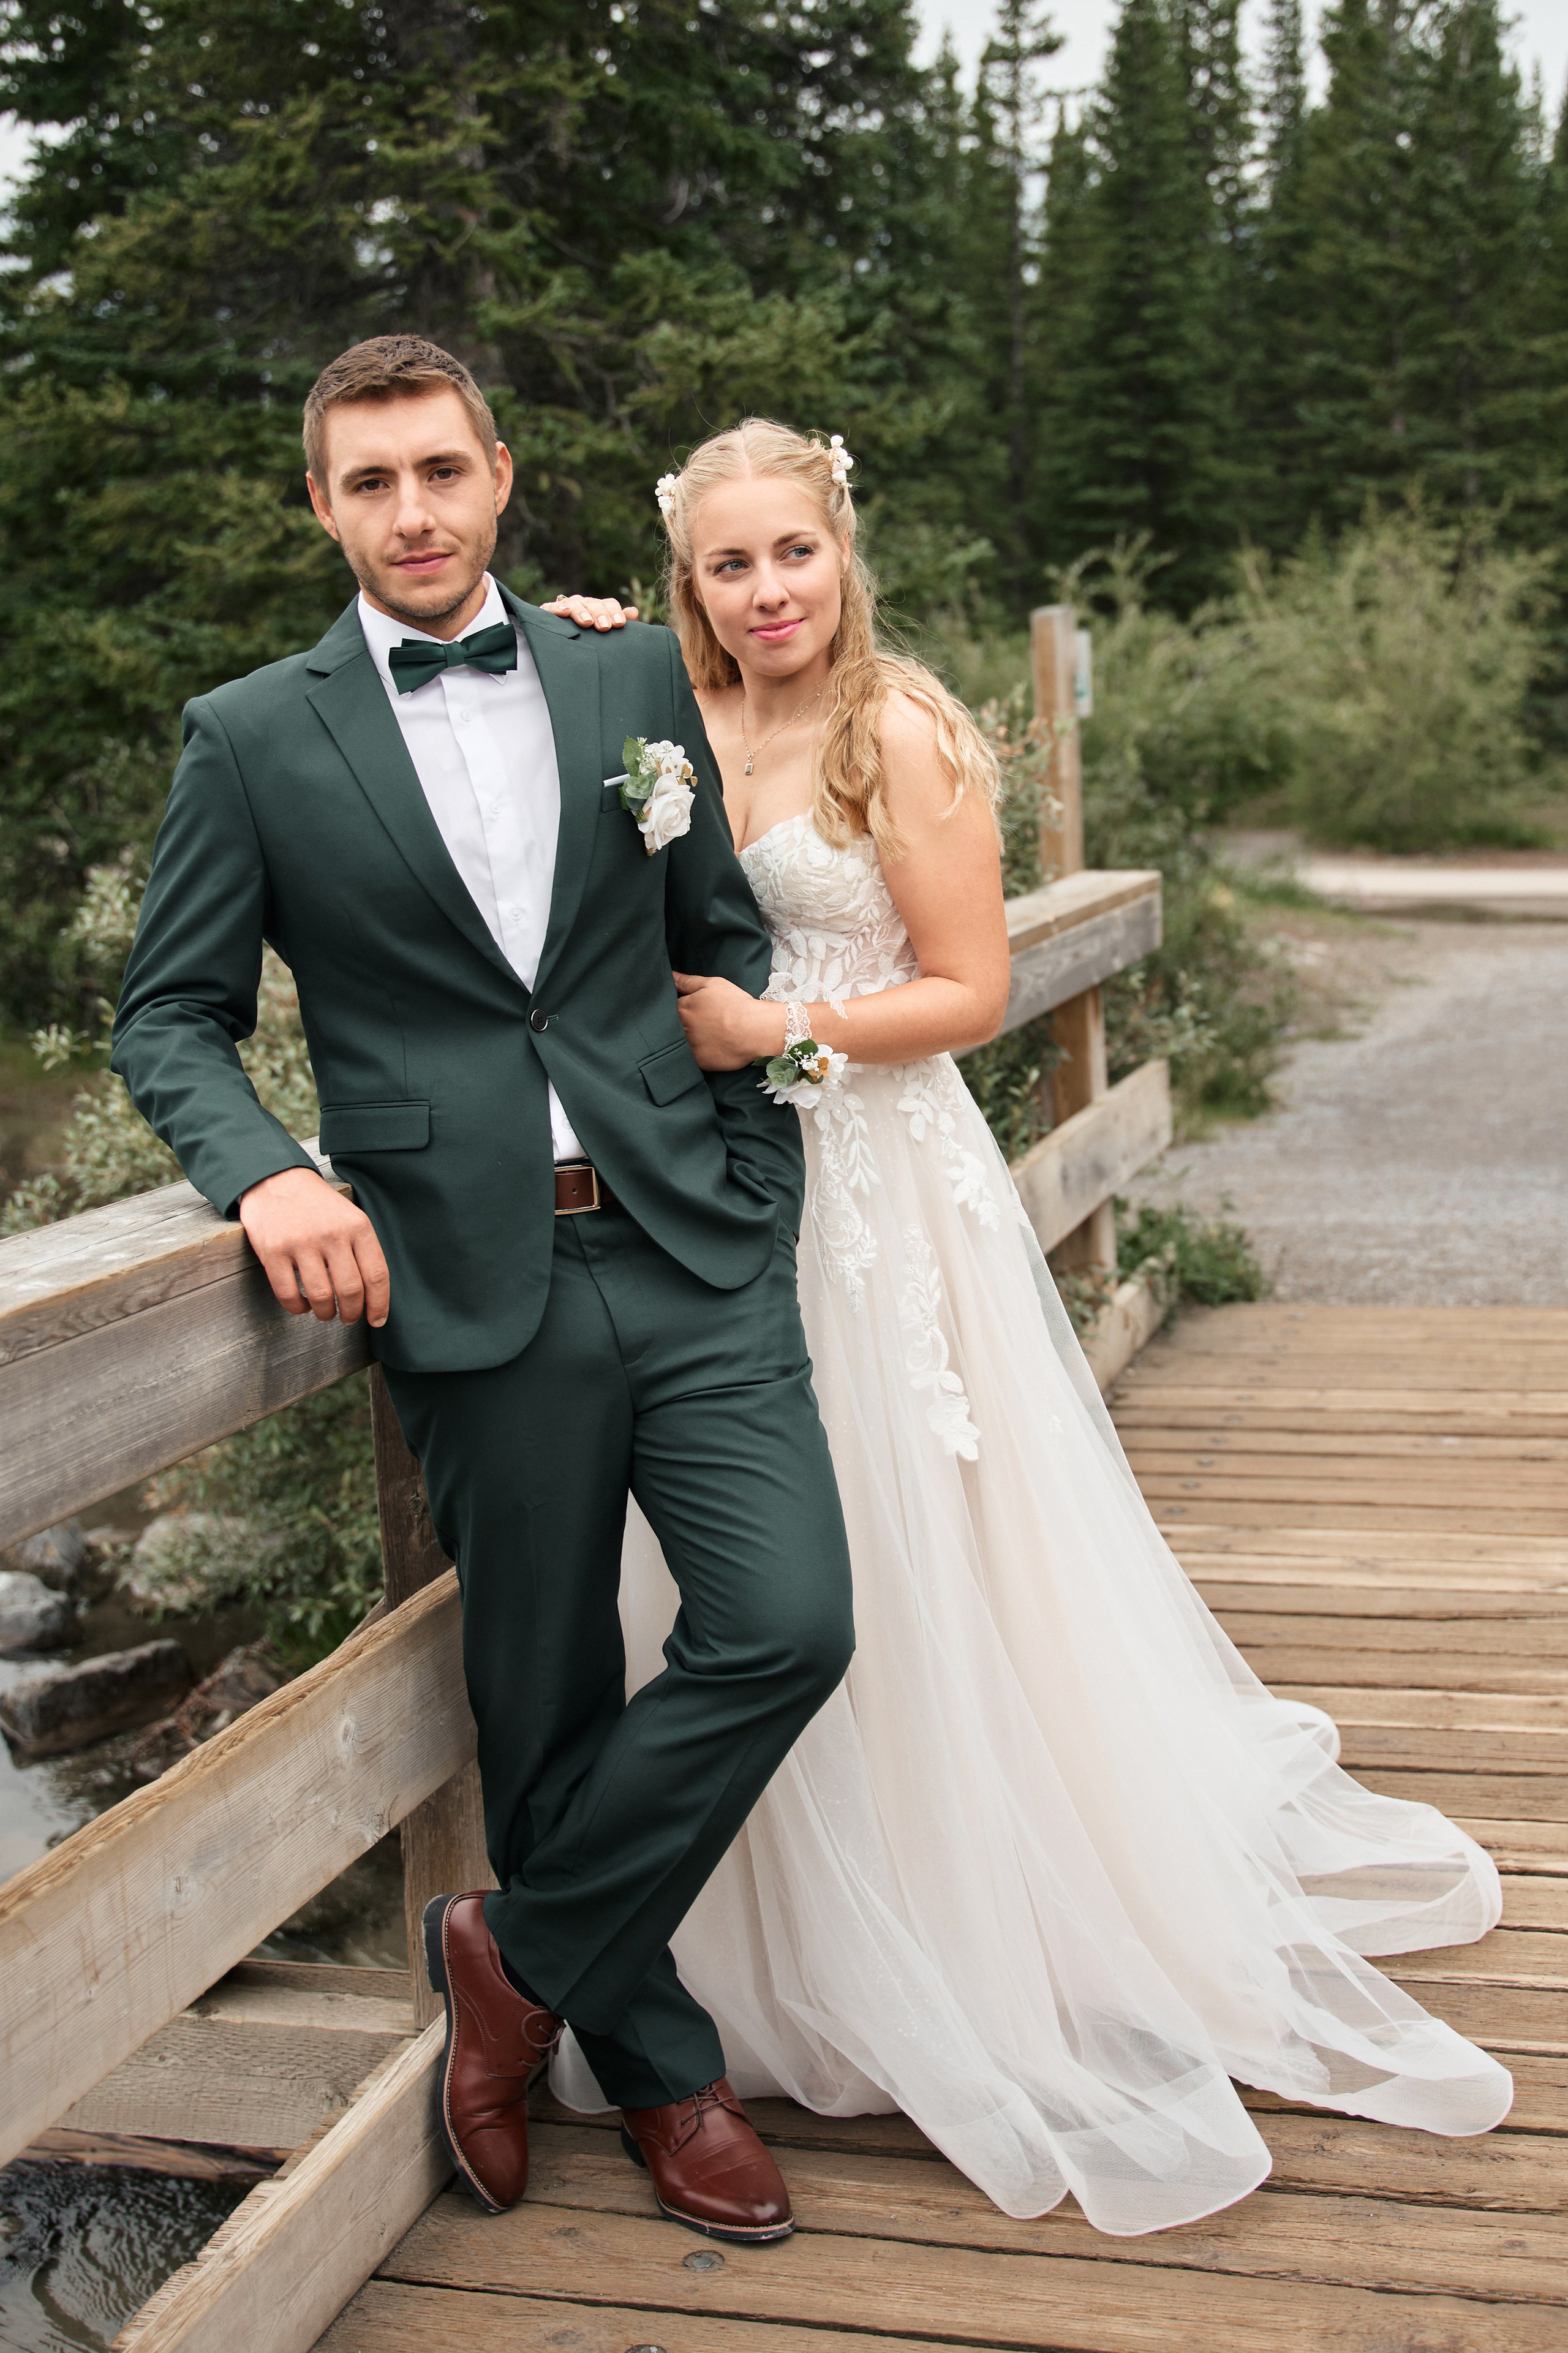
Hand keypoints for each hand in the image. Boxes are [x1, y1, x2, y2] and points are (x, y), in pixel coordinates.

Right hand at [238, 1167, 390, 1326]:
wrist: (276, 1179)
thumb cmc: (316, 1204)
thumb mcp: (350, 1217)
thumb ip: (362, 1249)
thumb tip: (374, 1293)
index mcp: (357, 1226)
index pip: (376, 1275)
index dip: (379, 1304)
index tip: (377, 1319)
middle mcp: (332, 1234)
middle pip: (351, 1290)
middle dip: (352, 1313)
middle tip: (348, 1318)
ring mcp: (301, 1243)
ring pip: (321, 1296)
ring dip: (325, 1313)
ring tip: (325, 1312)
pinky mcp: (273, 1251)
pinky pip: (288, 1294)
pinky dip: (297, 1308)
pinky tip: (302, 1305)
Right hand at [541, 593, 637, 630]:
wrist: (556, 642)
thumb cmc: (585, 637)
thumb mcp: (602, 631)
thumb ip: (618, 622)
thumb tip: (633, 612)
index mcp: (598, 609)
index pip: (609, 604)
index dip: (615, 612)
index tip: (619, 624)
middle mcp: (583, 605)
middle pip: (594, 603)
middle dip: (600, 614)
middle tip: (605, 627)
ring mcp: (566, 606)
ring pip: (576, 604)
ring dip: (582, 612)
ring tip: (587, 623)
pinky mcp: (548, 612)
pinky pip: (552, 607)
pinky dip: (559, 608)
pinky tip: (563, 613)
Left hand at [673, 973, 782, 1069]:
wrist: (755, 1030)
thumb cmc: (735, 1005)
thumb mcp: (712, 985)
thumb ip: (687, 981)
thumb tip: (670, 976)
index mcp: (682, 1008)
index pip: (670, 1008)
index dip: (681, 1009)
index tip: (693, 1011)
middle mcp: (681, 1028)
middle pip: (673, 1027)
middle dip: (682, 1025)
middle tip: (702, 1024)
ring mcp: (689, 1046)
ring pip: (681, 1044)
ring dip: (688, 1040)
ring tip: (707, 1037)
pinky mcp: (699, 1061)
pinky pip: (692, 1059)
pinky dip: (698, 1054)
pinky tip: (710, 1049)